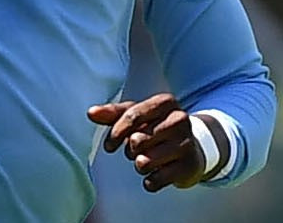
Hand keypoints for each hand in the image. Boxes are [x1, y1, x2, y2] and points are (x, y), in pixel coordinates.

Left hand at [86, 93, 205, 191]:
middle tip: (136, 150)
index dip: (116, 132)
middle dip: (130, 150)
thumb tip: (90, 113)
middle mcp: (179, 119)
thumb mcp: (137, 116)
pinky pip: (156, 180)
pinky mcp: (189, 166)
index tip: (109, 146)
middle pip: (137, 140)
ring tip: (145, 160)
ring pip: (145, 161)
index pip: (132, 116)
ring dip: (139, 165)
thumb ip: (112, 113)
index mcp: (165, 102)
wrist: (191, 148)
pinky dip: (150, 181)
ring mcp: (187, 143)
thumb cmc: (156, 128)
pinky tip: (154, 175)